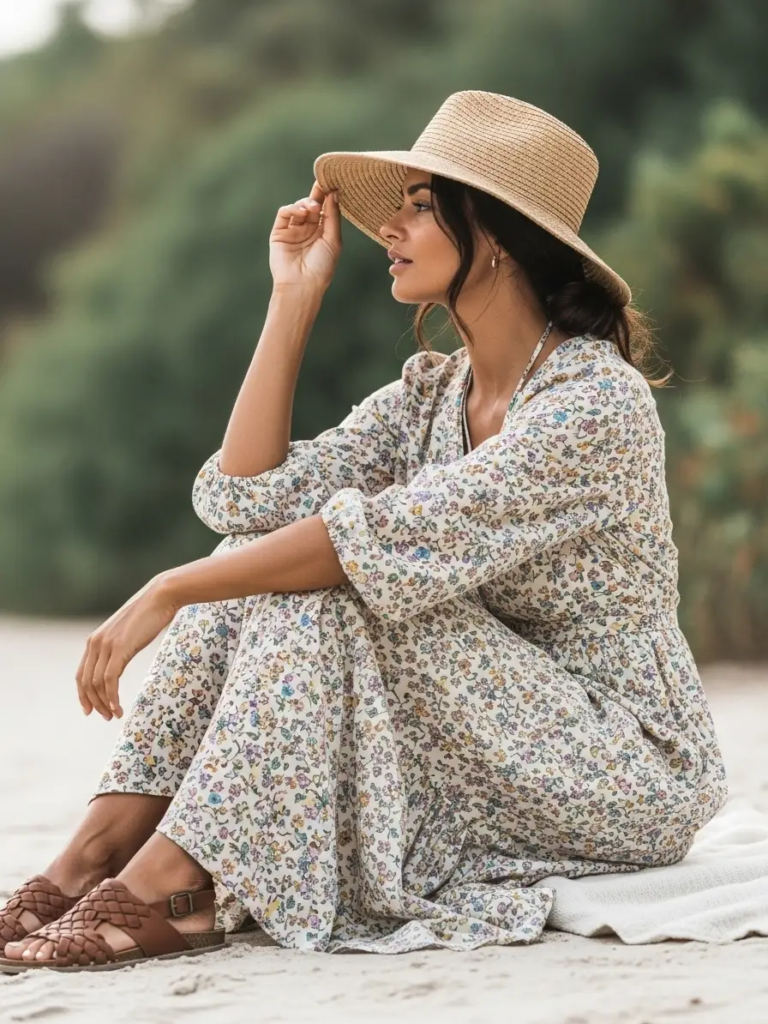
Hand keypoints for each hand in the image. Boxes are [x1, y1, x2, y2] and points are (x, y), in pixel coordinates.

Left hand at [75, 574, 178, 720]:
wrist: (161, 597)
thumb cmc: (149, 613)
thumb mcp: (127, 632)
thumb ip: (119, 645)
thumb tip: (120, 658)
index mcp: (95, 640)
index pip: (81, 674)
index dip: (83, 695)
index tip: (90, 710)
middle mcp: (95, 643)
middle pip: (86, 682)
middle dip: (94, 703)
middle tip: (106, 717)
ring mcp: (106, 645)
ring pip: (97, 684)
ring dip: (104, 704)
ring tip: (115, 715)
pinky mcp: (120, 649)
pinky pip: (110, 680)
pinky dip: (112, 698)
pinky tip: (119, 708)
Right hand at [269, 179, 341, 293]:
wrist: (301, 285)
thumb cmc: (321, 267)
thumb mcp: (333, 240)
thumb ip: (333, 216)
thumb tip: (334, 193)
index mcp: (323, 232)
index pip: (325, 209)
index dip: (328, 196)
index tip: (333, 182)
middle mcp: (308, 229)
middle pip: (312, 205)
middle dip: (317, 194)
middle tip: (322, 184)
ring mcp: (293, 230)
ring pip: (298, 207)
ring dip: (306, 203)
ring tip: (312, 208)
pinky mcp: (279, 232)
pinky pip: (284, 214)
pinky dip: (292, 209)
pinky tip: (301, 213)